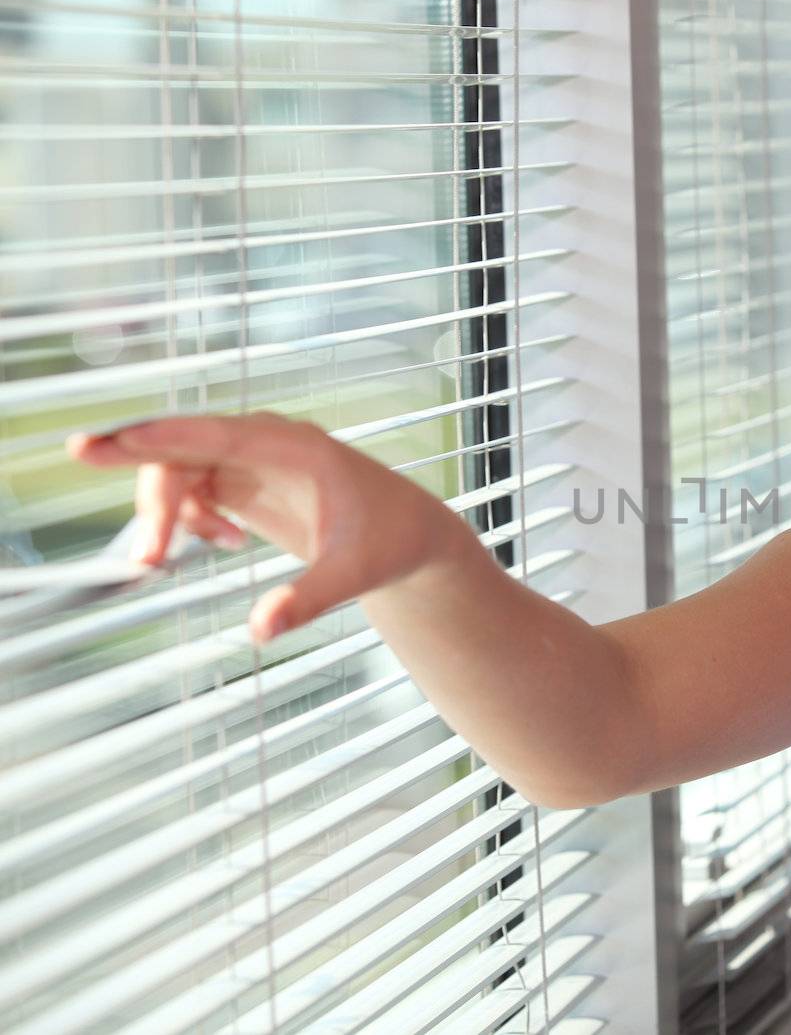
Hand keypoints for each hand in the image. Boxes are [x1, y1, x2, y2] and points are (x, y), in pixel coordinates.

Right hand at [65, 411, 466, 644]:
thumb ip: (308, 600)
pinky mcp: (246, 478)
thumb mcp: (355, 574)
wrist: (408, 535)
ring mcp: (253, 457)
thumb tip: (260, 631)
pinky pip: (193, 487)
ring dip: (165, 512)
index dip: (159, 437)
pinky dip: (190, 518)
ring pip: (179, 468)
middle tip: (148, 558)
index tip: (108, 444)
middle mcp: (268, 442)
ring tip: (171, 560)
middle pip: (183, 449)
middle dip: (150, 493)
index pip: (214, 433)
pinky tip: (225, 542)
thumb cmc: (389, 544)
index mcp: (297, 447)